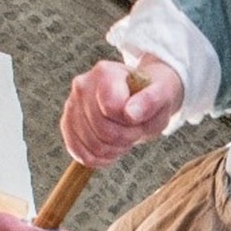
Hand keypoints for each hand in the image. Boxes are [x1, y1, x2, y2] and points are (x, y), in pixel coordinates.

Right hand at [60, 56, 184, 167]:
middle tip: (135, 131)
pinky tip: (111, 151)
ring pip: (91, 144)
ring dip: (113, 150)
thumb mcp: (162, 94)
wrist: (140, 98)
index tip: (139, 118)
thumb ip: (151, 100)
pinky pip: (77, 152)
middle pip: (101, 129)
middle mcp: (82, 85)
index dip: (130, 122)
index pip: (112, 108)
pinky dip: (98, 158)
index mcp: (105, 72)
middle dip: (125, 138)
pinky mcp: (67, 124)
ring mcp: (71, 105)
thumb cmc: (152, 95)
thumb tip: (130, 113)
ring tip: (124, 138)